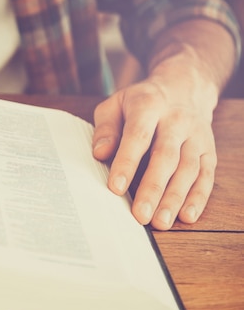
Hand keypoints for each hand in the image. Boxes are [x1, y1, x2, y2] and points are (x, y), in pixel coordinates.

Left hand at [92, 78, 216, 229]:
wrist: (184, 87)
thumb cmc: (141, 102)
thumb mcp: (116, 104)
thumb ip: (106, 128)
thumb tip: (100, 153)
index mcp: (148, 106)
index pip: (138, 136)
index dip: (127, 163)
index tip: (115, 188)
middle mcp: (176, 120)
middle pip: (166, 157)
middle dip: (153, 188)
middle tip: (140, 215)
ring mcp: (196, 136)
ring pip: (188, 169)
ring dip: (175, 198)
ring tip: (160, 222)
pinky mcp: (209, 149)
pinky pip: (206, 175)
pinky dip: (198, 197)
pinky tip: (186, 216)